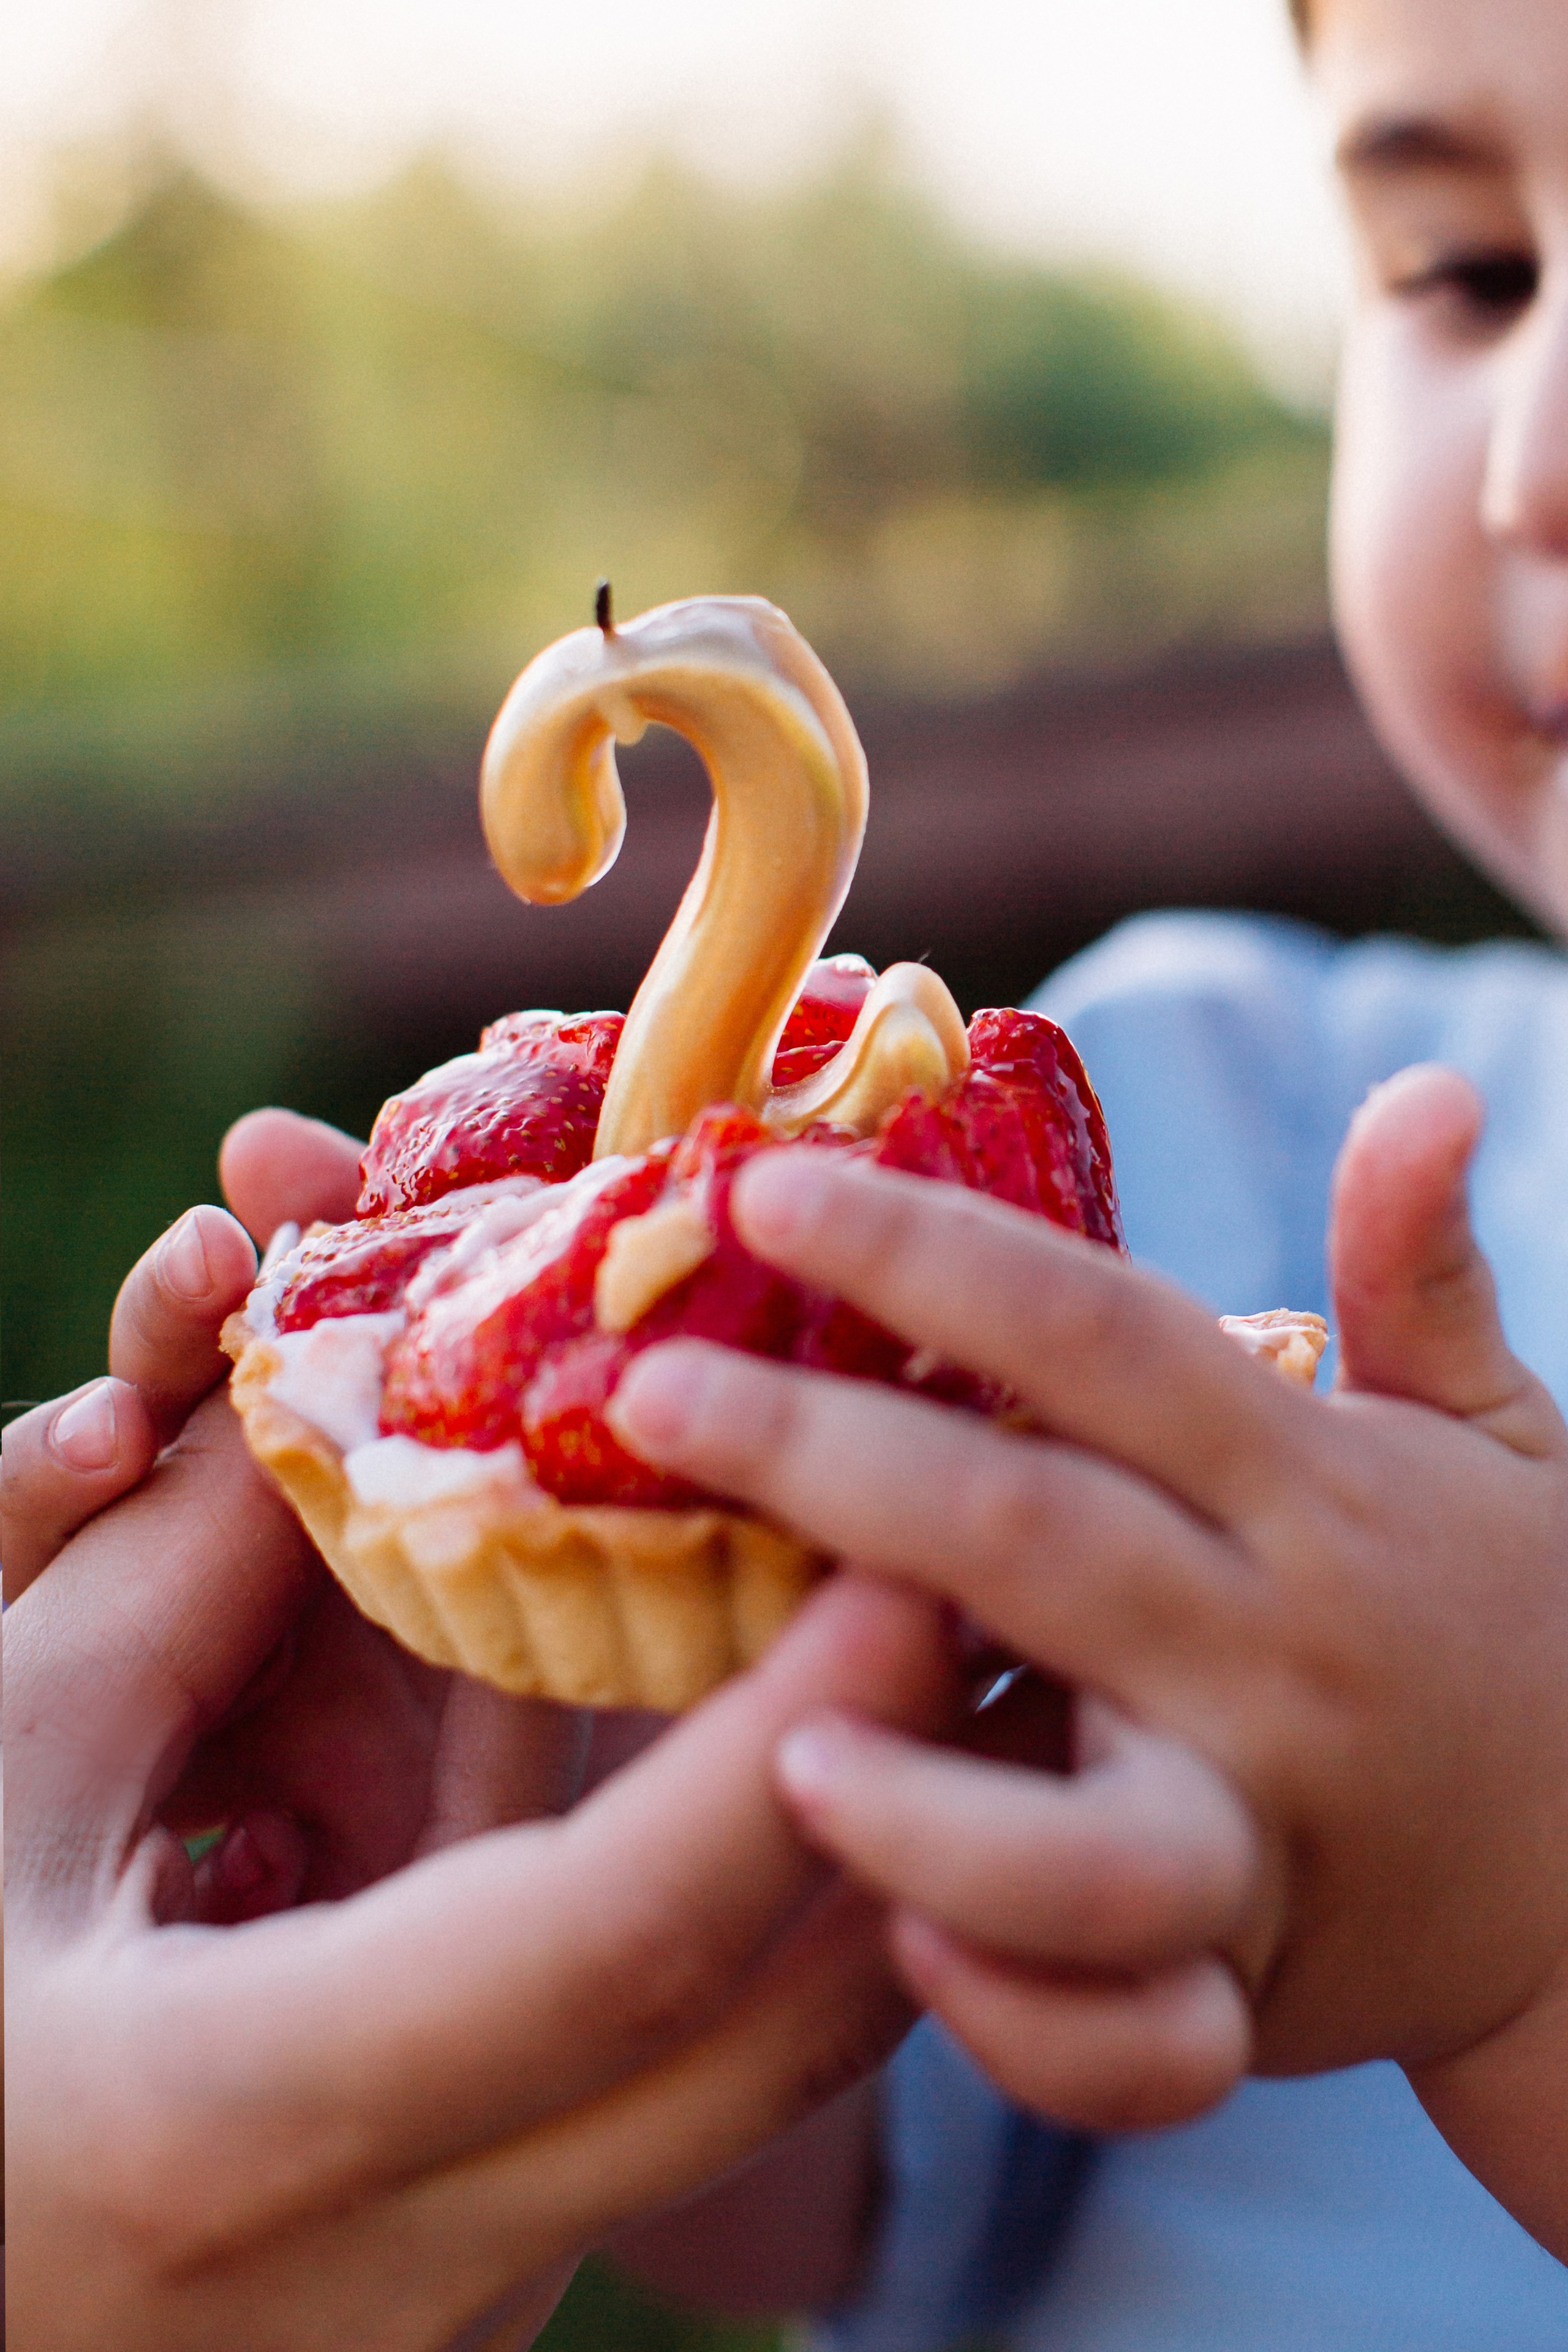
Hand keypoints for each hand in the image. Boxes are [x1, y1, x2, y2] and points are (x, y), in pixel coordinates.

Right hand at [8, 1111, 965, 2348]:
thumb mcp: (1, 1758)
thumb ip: (178, 1571)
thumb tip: (363, 1364)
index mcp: (238, 2118)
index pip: (612, 1937)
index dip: (788, 1742)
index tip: (912, 1568)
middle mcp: (398, 2263)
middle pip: (761, 2038)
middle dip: (915, 1803)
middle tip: (1006, 1598)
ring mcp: (459, 2303)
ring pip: (751, 2087)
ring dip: (880, 1866)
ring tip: (973, 1670)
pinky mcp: (482, 2280)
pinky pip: (682, 2100)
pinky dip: (770, 1935)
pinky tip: (813, 1779)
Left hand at [607, 1066, 1567, 2252]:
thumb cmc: (1512, 1619)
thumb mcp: (1496, 1433)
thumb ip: (1424, 1274)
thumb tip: (1431, 1090)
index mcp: (1310, 1487)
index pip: (1100, 1338)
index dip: (930, 1253)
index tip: (759, 1187)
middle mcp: (1276, 1651)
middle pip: (1032, 1540)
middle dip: (825, 1459)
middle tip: (644, 1393)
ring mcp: (1263, 1829)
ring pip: (1091, 1844)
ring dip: (926, 1801)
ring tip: (770, 1745)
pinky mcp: (1246, 1980)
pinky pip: (1134, 2033)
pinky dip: (1018, 2012)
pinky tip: (895, 1948)